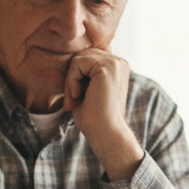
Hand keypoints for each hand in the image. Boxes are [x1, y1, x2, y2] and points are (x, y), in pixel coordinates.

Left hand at [62, 48, 143, 180]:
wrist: (105, 133)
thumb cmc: (94, 117)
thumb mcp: (87, 89)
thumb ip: (83, 73)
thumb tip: (69, 60)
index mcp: (117, 67)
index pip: (86, 58)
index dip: (76, 76)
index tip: (77, 98)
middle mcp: (119, 62)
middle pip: (82, 56)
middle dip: (72, 77)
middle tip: (73, 100)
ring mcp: (115, 63)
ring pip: (78, 58)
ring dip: (71, 80)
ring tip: (76, 99)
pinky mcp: (107, 67)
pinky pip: (77, 63)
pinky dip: (71, 80)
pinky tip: (78, 96)